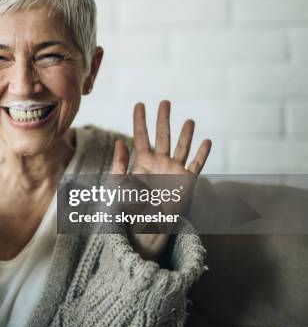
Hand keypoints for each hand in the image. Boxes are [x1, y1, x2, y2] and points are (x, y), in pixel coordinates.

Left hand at [111, 100, 211, 261]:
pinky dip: (202, 153)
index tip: (139, 104)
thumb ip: (119, 163)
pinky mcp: (186, 181)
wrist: (146, 224)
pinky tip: (206, 141)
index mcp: (142, 161)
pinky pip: (196, 164)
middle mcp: (159, 162)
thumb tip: (120, 142)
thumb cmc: (130, 206)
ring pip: (181, 146)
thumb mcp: (120, 184)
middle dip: (163, 119)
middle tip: (165, 102)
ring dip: (185, 133)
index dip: (140, 120)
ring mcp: (174, 170)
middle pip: (162, 136)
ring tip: (188, 119)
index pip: (141, 136)